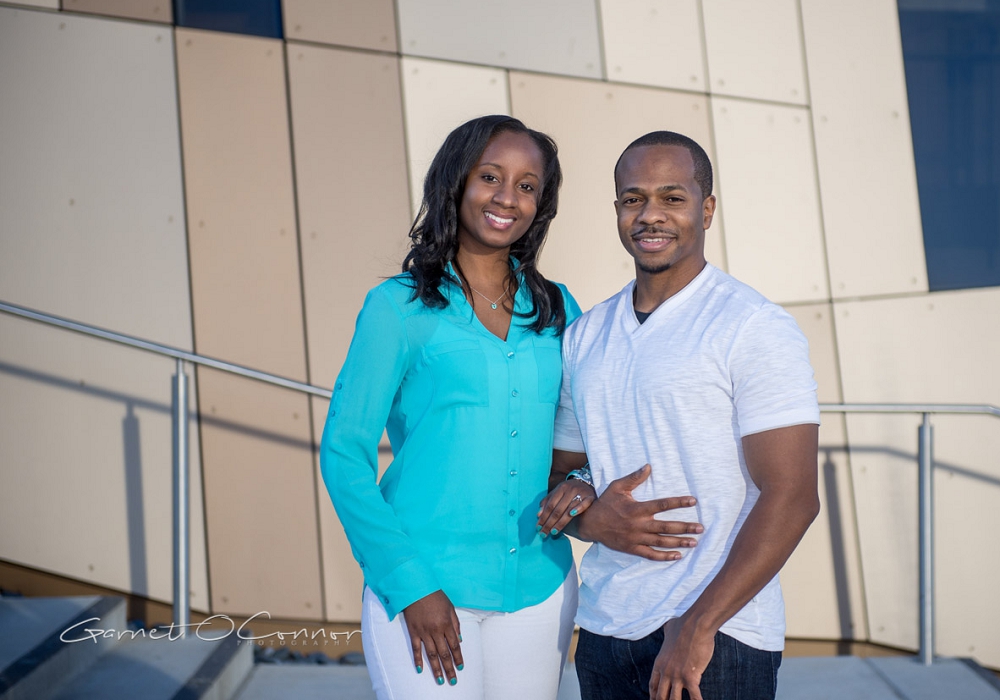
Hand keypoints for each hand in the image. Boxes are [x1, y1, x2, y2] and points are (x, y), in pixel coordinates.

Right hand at [402, 590, 463, 685]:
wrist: (416, 588)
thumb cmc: (435, 596)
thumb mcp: (450, 607)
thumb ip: (455, 624)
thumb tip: (459, 640)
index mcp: (446, 624)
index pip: (454, 646)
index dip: (458, 658)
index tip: (461, 668)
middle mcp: (436, 630)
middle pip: (444, 654)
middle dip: (449, 668)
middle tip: (453, 681)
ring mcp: (424, 632)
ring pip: (431, 654)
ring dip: (436, 669)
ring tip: (440, 680)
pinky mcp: (413, 631)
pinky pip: (416, 648)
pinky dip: (418, 660)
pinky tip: (420, 669)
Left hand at [536, 479, 595, 536]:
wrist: (587, 483)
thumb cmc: (569, 491)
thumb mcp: (558, 492)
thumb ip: (547, 502)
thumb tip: (538, 514)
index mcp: (561, 488)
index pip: (550, 505)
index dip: (543, 517)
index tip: (538, 527)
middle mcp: (570, 490)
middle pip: (558, 509)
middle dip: (549, 523)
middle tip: (544, 534)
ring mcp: (580, 493)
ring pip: (569, 509)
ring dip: (560, 522)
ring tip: (553, 531)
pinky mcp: (590, 497)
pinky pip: (584, 504)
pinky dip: (578, 508)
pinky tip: (572, 515)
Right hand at [575, 464, 702, 559]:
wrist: (590, 523)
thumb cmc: (606, 503)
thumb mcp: (617, 487)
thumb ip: (634, 478)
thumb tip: (648, 466)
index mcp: (637, 509)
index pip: (662, 505)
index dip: (678, 502)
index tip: (693, 501)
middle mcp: (638, 524)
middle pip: (666, 527)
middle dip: (685, 527)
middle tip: (701, 528)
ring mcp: (636, 538)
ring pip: (661, 542)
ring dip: (679, 542)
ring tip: (694, 542)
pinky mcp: (632, 548)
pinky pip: (650, 554)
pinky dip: (664, 556)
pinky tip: (677, 556)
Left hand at [649, 615, 715, 699]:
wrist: (694, 625)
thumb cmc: (683, 625)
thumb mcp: (669, 629)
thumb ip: (667, 632)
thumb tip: (669, 627)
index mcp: (659, 663)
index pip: (653, 685)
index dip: (653, 696)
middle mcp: (666, 672)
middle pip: (661, 696)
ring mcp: (677, 676)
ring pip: (674, 699)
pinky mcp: (691, 677)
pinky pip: (694, 696)